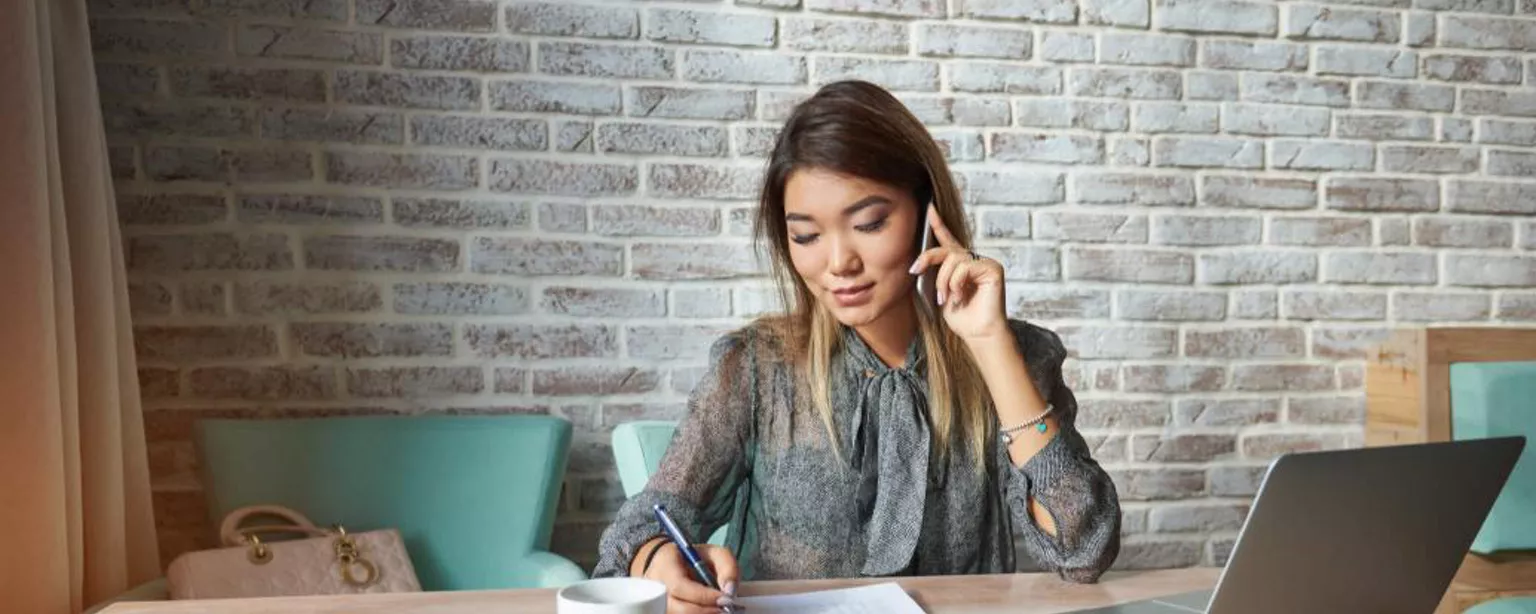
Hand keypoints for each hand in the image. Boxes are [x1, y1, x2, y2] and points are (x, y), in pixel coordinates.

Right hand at [642, 541, 741, 613]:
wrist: (668, 566)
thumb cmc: (693, 560)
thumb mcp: (714, 554)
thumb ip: (727, 567)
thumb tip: (730, 590)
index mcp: (665, 567)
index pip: (679, 586)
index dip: (703, 596)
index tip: (725, 599)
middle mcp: (655, 588)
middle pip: (677, 608)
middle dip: (704, 611)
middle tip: (724, 609)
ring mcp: (656, 604)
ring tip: (716, 609)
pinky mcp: (662, 611)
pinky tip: (707, 610)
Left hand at [908, 206, 1008, 341]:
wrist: (978, 334)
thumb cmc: (962, 318)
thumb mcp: (939, 292)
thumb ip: (933, 274)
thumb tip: (919, 263)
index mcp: (959, 265)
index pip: (947, 240)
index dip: (938, 224)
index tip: (929, 208)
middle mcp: (972, 261)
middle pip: (946, 248)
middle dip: (927, 258)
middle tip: (915, 271)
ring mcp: (984, 263)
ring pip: (953, 259)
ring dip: (943, 280)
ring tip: (946, 298)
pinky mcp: (993, 268)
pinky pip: (965, 266)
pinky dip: (957, 282)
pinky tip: (960, 296)